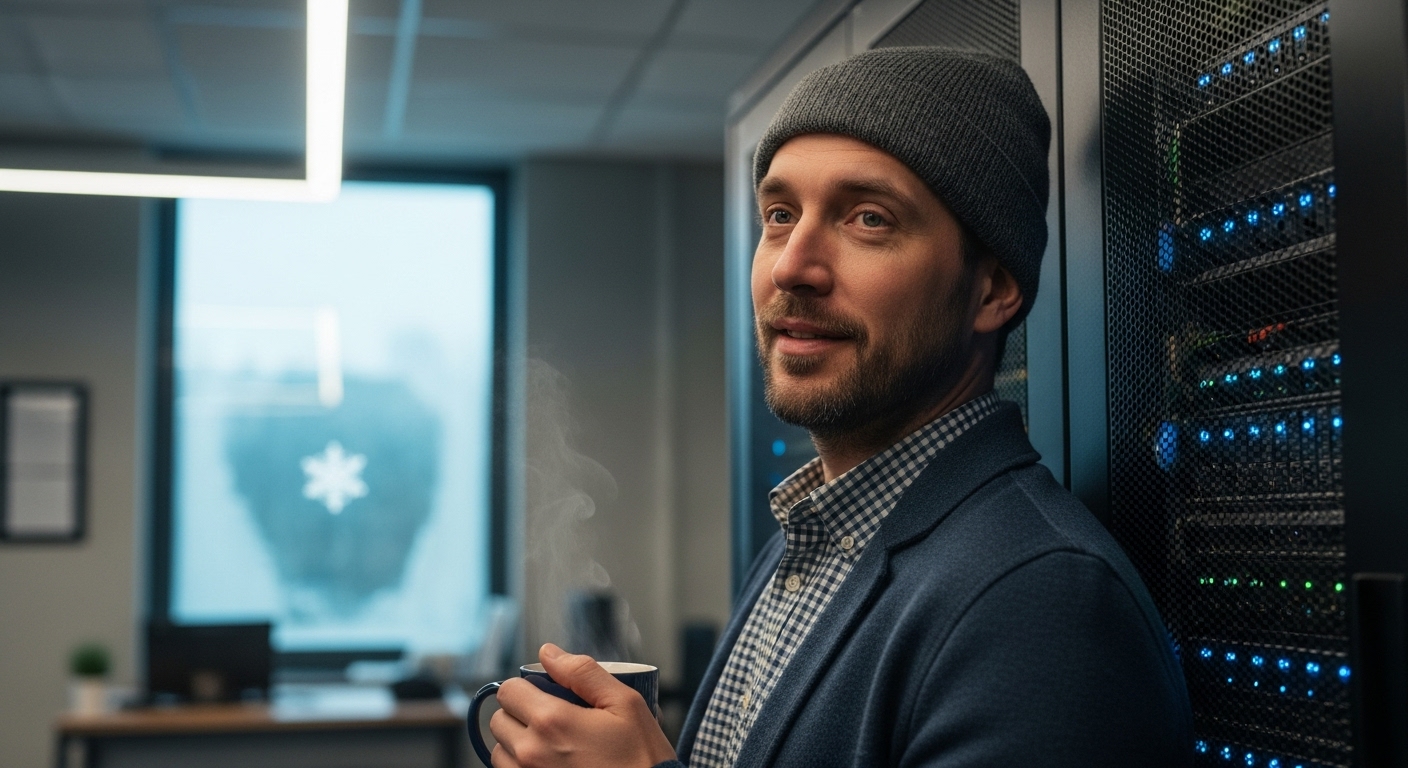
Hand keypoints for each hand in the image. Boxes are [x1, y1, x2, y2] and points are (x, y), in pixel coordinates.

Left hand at [489, 644, 676, 767]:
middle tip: (552, 718)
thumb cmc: (641, 757)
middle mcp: (532, 753)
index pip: (508, 691)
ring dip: (517, 742)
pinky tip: (551, 763)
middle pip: (499, 720)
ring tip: (552, 744)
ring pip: (500, 751)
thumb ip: (583, 672)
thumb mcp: (625, 703)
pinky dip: (521, 766)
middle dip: (521, 712)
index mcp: (552, 721)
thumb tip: (548, 653)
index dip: (526, 686)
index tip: (545, 693)